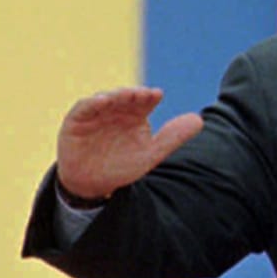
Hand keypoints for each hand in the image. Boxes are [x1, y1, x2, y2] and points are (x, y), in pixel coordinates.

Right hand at [55, 86, 202, 200]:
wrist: (92, 184)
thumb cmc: (122, 166)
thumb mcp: (150, 154)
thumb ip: (173, 137)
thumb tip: (200, 119)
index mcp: (135, 115)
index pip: (144, 101)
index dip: (149, 96)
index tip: (157, 95)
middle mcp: (116, 110)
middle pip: (125, 97)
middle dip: (133, 94)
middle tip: (142, 93)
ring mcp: (96, 114)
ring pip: (105, 98)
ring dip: (114, 95)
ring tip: (124, 95)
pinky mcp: (76, 120)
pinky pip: (83, 108)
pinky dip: (92, 103)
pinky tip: (102, 101)